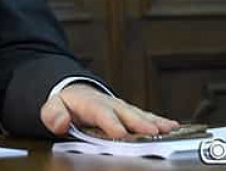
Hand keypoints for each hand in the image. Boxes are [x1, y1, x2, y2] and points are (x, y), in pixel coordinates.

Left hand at [40, 83, 178, 138]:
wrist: (75, 93)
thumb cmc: (67, 103)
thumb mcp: (53, 106)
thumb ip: (53, 114)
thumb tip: (60, 121)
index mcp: (90, 103)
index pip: (100, 112)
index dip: (110, 122)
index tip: (119, 132)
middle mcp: (109, 104)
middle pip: (126, 113)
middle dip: (139, 122)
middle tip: (152, 131)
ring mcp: (121, 108)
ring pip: (139, 113)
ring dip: (154, 121)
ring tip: (168, 128)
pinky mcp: (129, 113)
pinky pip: (145, 116)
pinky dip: (159, 120)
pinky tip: (172, 126)